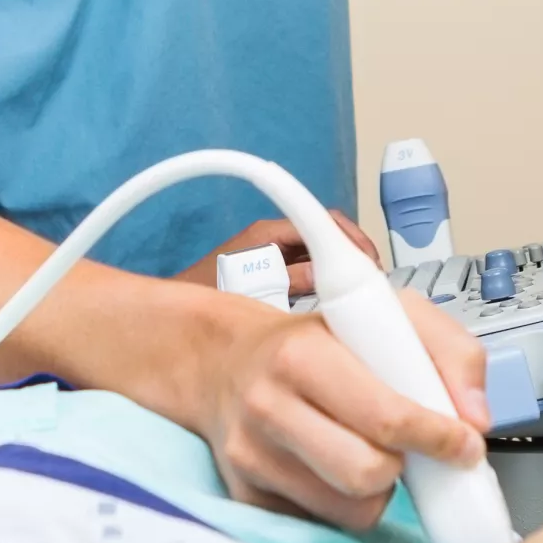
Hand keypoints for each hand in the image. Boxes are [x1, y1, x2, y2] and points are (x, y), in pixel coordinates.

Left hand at [176, 209, 382, 296]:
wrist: (171, 321)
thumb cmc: (204, 299)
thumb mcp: (254, 290)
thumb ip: (291, 280)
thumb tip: (329, 278)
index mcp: (268, 233)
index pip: (322, 221)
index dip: (351, 239)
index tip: (369, 263)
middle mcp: (272, 239)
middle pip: (326, 236)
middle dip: (352, 257)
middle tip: (371, 284)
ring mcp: (273, 256)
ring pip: (321, 256)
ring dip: (341, 272)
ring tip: (358, 297)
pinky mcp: (274, 274)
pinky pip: (310, 272)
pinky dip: (327, 284)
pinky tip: (336, 306)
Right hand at [183, 290, 490, 529]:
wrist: (225, 361)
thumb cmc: (316, 339)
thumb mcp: (386, 315)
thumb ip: (449, 350)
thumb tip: (476, 417)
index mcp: (302, 354)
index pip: (384, 416)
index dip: (435, 437)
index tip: (463, 444)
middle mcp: (268, 406)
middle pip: (365, 473)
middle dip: (402, 467)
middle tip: (408, 449)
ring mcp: (250, 456)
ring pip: (348, 509)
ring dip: (376, 491)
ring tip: (369, 453)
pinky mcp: (244, 493)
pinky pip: (320, 522)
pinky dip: (344, 503)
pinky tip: (336, 468)